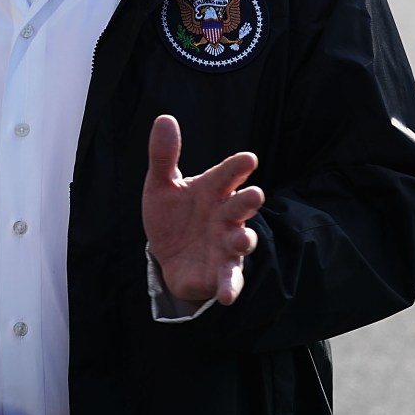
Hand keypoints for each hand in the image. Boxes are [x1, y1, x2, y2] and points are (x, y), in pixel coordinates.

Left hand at [142, 114, 264, 304]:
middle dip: (248, 200)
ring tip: (242, 239)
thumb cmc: (172, 215)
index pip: (227, 174)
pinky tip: (228, 296)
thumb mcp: (160, 185)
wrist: (168, 256)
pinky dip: (231, 287)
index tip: (248, 158)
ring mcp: (226, 244)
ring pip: (242, 240)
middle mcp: (225, 215)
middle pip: (241, 206)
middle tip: (254, 194)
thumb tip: (164, 118)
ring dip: (243, 239)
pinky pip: (229, 279)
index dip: (238, 166)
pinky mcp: (221, 271)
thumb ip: (163, 156)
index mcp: (212, 190)